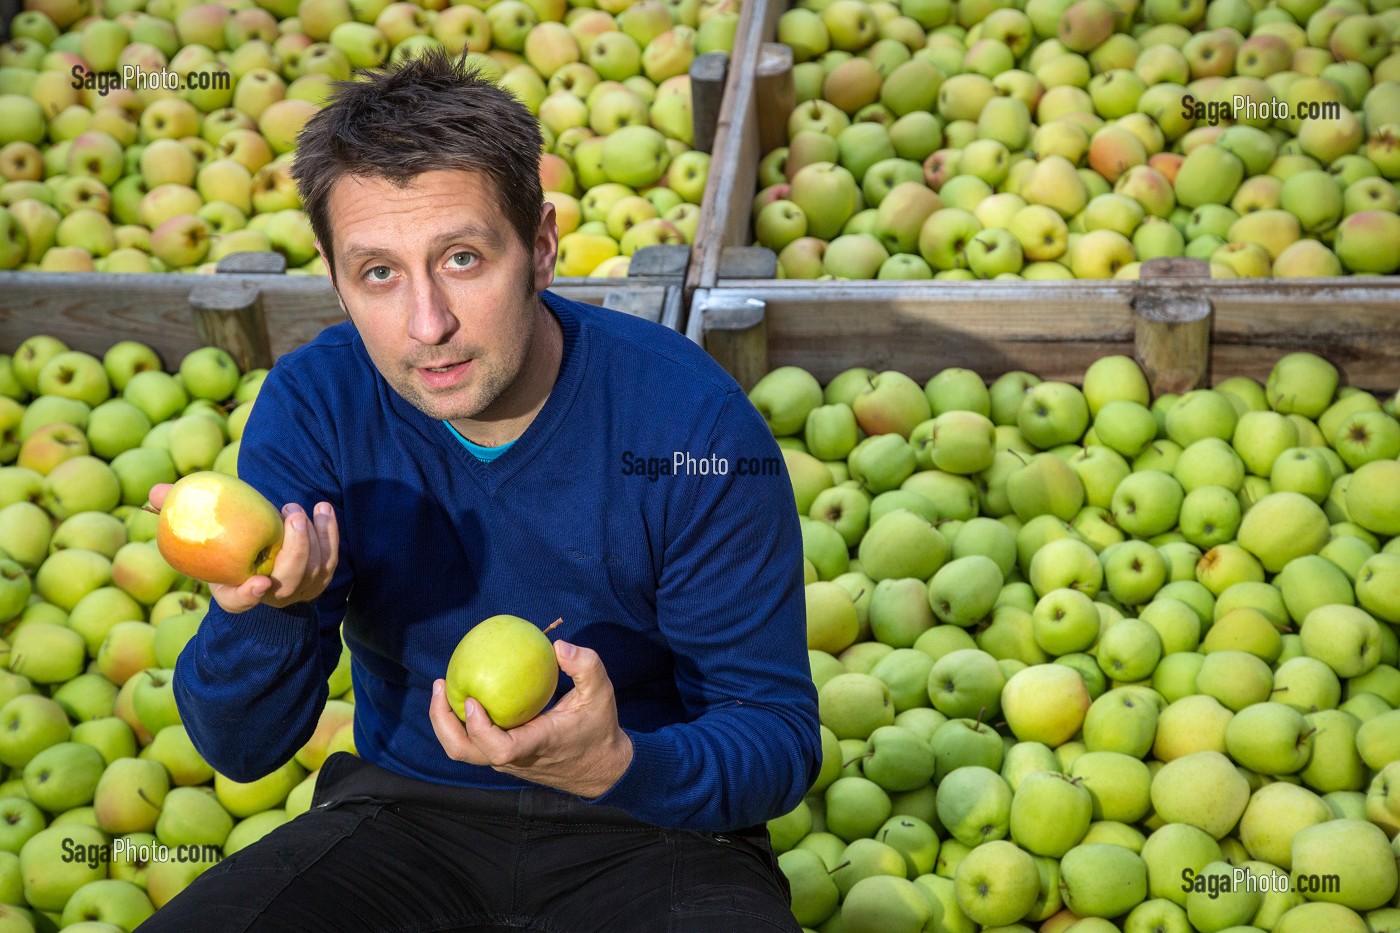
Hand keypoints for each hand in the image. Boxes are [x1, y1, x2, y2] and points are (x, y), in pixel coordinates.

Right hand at [148, 484, 339, 613]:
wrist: (259, 566)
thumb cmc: (222, 549)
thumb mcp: (196, 539)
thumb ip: (177, 516)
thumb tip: (155, 492)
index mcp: (236, 595)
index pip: (240, 602)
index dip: (250, 595)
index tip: (259, 583)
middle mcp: (271, 597)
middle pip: (290, 581)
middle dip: (297, 549)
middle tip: (291, 514)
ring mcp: (300, 590)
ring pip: (316, 568)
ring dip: (313, 535)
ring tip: (296, 508)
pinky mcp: (320, 577)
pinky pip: (331, 558)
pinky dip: (329, 533)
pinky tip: (322, 508)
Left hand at [427, 640, 633, 798]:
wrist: (600, 768)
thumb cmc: (598, 727)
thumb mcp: (601, 693)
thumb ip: (586, 665)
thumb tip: (557, 645)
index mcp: (535, 746)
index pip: (499, 749)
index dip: (479, 728)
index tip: (471, 699)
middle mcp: (514, 759)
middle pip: (465, 752)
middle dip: (442, 722)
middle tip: (440, 685)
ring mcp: (506, 761)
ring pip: (464, 750)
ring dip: (447, 722)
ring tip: (443, 687)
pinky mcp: (505, 758)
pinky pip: (474, 742)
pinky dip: (463, 721)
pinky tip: (466, 691)